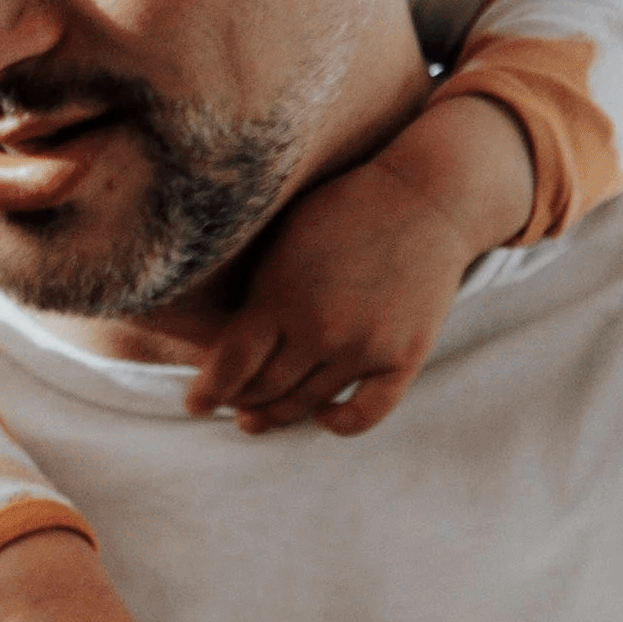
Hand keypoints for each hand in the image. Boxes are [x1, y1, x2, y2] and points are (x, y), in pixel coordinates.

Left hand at [187, 112, 504, 435]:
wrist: (426, 197)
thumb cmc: (343, 209)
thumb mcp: (283, 240)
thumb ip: (255, 293)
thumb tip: (218, 340)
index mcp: (280, 296)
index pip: (229, 366)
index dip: (207, 393)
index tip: (195, 404)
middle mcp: (320, 330)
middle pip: (263, 390)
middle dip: (239, 402)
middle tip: (229, 404)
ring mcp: (364, 347)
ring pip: (305, 404)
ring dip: (277, 415)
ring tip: (260, 416)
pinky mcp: (404, 358)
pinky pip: (365, 414)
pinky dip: (339, 424)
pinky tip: (323, 415)